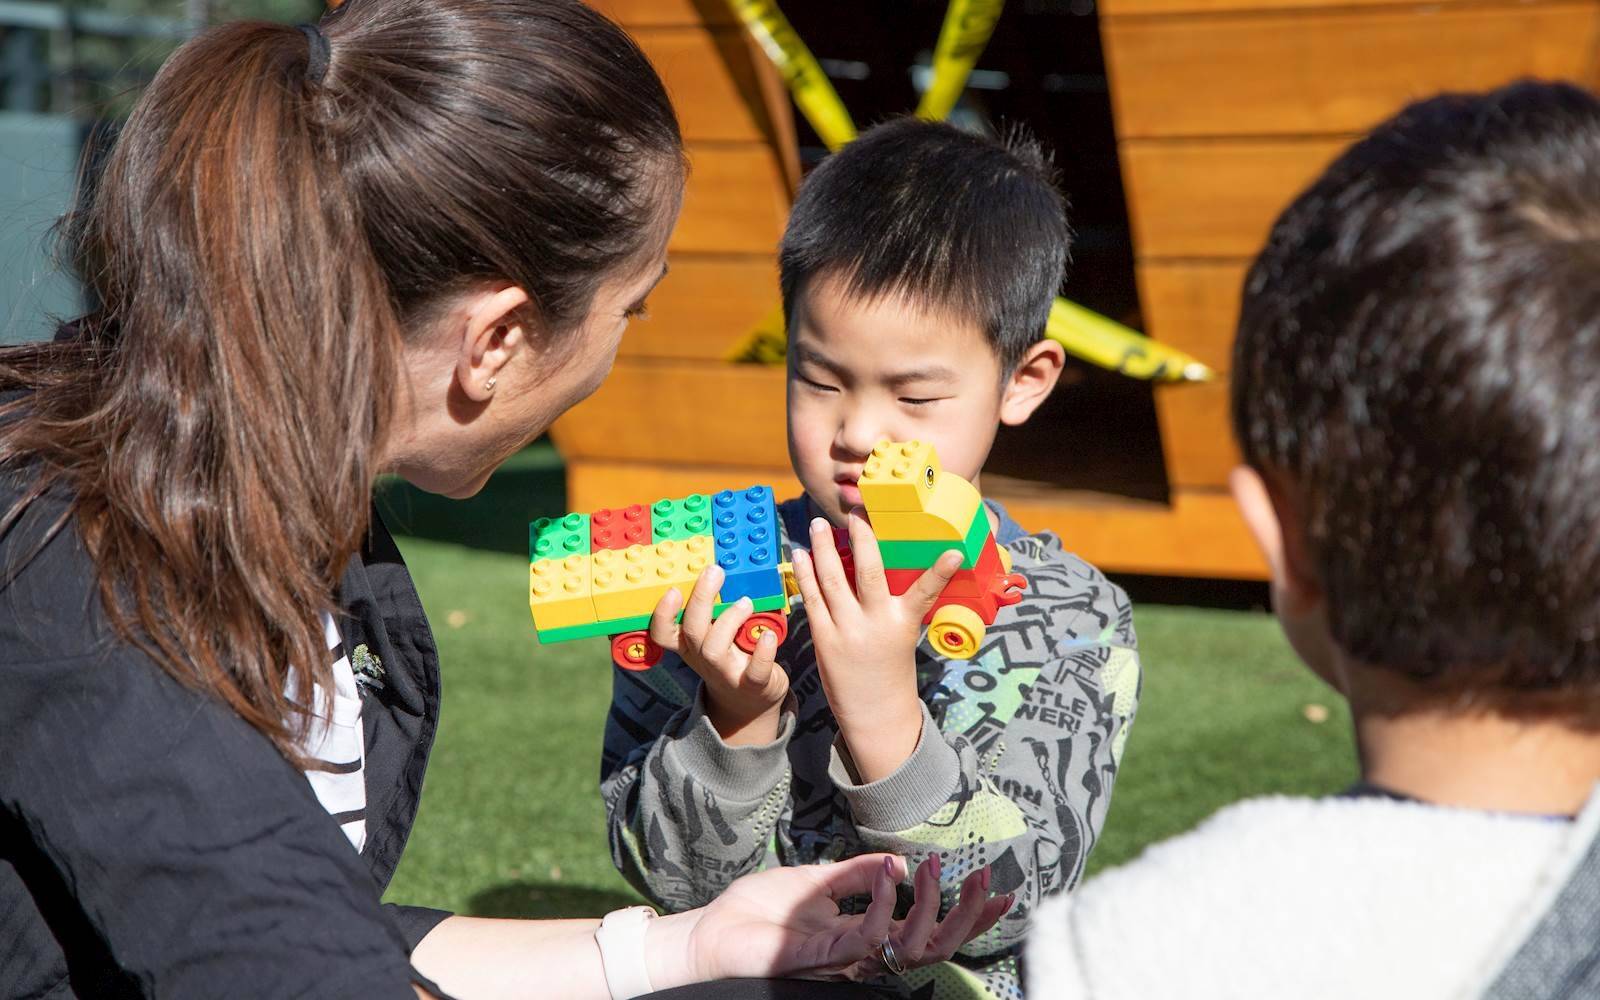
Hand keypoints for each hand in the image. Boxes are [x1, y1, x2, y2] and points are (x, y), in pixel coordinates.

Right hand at [649, 564, 788, 744]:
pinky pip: (755, 670)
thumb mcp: (714, 636)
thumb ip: (713, 610)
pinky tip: (770, 635)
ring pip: (714, 649)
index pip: (663, 632)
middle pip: (692, 631)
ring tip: (746, 602)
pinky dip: (763, 652)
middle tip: (714, 572)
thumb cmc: (731, 658)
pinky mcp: (752, 684)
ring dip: (729, 620)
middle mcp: (703, 658)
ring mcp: (726, 672)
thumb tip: (718, 569)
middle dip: (700, 599)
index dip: (663, 613)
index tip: (672, 588)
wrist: (749, 701)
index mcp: (690, 644)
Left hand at [672, 854, 1011, 984]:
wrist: (710, 931)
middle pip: (934, 946)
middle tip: (988, 881)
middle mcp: (863, 951)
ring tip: (933, 868)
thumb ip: (856, 874)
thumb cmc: (756, 912)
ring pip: (912, 947)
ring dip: (931, 906)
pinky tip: (891, 875)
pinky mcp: (823, 956)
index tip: (999, 889)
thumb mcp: (814, 881)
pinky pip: (868, 936)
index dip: (967, 915)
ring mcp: (845, 957)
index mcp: (865, 934)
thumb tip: (897, 858)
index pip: (928, 930)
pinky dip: (885, 905)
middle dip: (968, 918)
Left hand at [791, 511, 960, 780]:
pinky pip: (812, 600)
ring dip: (823, 549)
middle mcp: (876, 624)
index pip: (926, 592)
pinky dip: (806, 575)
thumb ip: (894, 603)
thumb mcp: (904, 635)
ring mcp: (847, 631)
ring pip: (832, 581)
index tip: (954, 553)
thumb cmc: (892, 669)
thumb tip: (877, 567)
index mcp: (903, 623)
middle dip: (862, 539)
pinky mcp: (824, 639)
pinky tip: (801, 555)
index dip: (940, 572)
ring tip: (817, 524)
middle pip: (868, 573)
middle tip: (856, 513)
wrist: (875, 712)